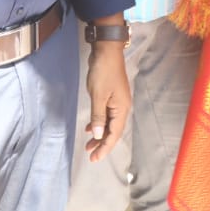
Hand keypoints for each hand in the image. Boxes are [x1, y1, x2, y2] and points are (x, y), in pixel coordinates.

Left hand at [83, 41, 131, 161]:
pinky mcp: (111, 96)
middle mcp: (122, 107)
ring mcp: (117, 101)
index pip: (114, 133)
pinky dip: (98, 123)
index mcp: (122, 108)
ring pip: (109, 123)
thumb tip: (99, 134)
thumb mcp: (98, 96)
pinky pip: (106, 115)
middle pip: (113, 131)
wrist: (106, 51)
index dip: (105, 147)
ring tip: (88, 144)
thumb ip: (98, 117)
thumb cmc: (103, 73)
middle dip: (102, 143)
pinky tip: (90, 127)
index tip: (95, 159)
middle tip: (90, 154)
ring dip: (99, 134)